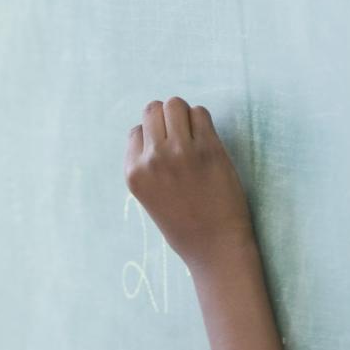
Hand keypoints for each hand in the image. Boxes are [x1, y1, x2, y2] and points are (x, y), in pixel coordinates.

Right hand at [124, 96, 253, 262]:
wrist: (215, 246)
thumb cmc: (185, 225)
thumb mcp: (149, 196)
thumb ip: (147, 165)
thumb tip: (154, 129)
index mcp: (133, 173)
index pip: (136, 131)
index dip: (152, 138)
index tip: (167, 153)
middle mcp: (152, 159)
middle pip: (153, 110)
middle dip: (167, 118)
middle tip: (182, 139)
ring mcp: (180, 151)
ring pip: (175, 104)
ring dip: (185, 115)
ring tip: (194, 137)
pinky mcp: (208, 148)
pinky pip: (200, 112)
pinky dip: (203, 121)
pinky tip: (207, 141)